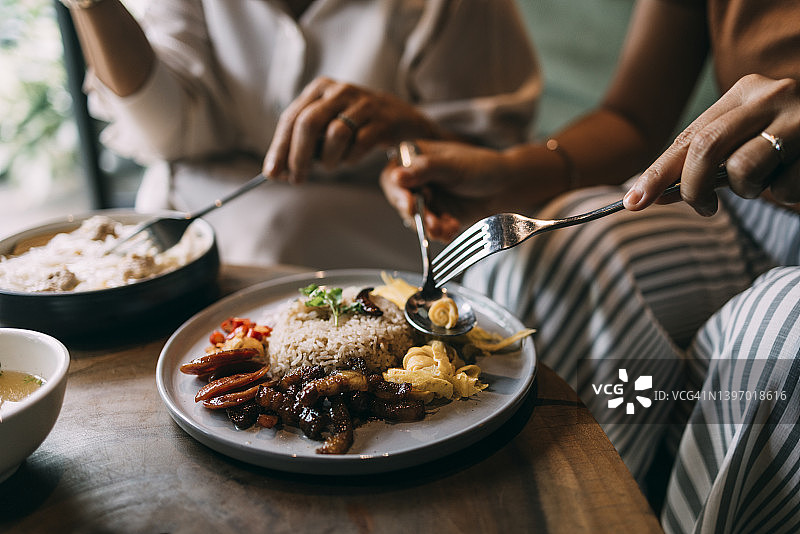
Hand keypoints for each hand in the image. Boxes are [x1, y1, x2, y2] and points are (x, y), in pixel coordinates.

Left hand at [263, 77, 438, 182]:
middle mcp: (339, 91)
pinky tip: (351, 158)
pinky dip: (351, 158)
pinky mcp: (381, 120)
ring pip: (335, 134)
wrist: (397, 116)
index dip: (279, 147)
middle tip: (297, 178)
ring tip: (331, 165)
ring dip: (329, 159)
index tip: (272, 173)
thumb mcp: (325, 124)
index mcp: (319, 89)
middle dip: (299, 156)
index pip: (291, 119)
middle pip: (309, 123)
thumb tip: (276, 172)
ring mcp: (362, 104)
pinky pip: (359, 145)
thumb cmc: (352, 124)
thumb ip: (301, 144)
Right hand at [380, 140, 513, 241]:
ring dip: (429, 226)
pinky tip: (453, 228)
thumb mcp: (452, 165)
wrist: (505, 187)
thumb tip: (397, 176)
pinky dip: (441, 232)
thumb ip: (425, 169)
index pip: (393, 177)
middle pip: (401, 202)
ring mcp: (426, 200)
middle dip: (417, 214)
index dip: (398, 193)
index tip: (410, 204)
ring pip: (415, 219)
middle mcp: (416, 180)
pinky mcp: (436, 216)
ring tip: (445, 227)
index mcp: (415, 159)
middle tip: (432, 221)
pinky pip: (430, 230)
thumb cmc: (481, 167)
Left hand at [624, 74, 799, 214]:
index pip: (687, 138)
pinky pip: (783, 186)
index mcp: (742, 94)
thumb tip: (650, 194)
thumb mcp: (743, 144)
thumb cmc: (787, 143)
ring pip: (743, 169)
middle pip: (705, 148)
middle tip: (702, 208)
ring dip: (748, 191)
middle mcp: (768, 96)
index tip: (632, 202)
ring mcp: (796, 117)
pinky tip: (797, 177)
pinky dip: (783, 194)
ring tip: (766, 182)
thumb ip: (702, 164)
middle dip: (692, 188)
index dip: (656, 173)